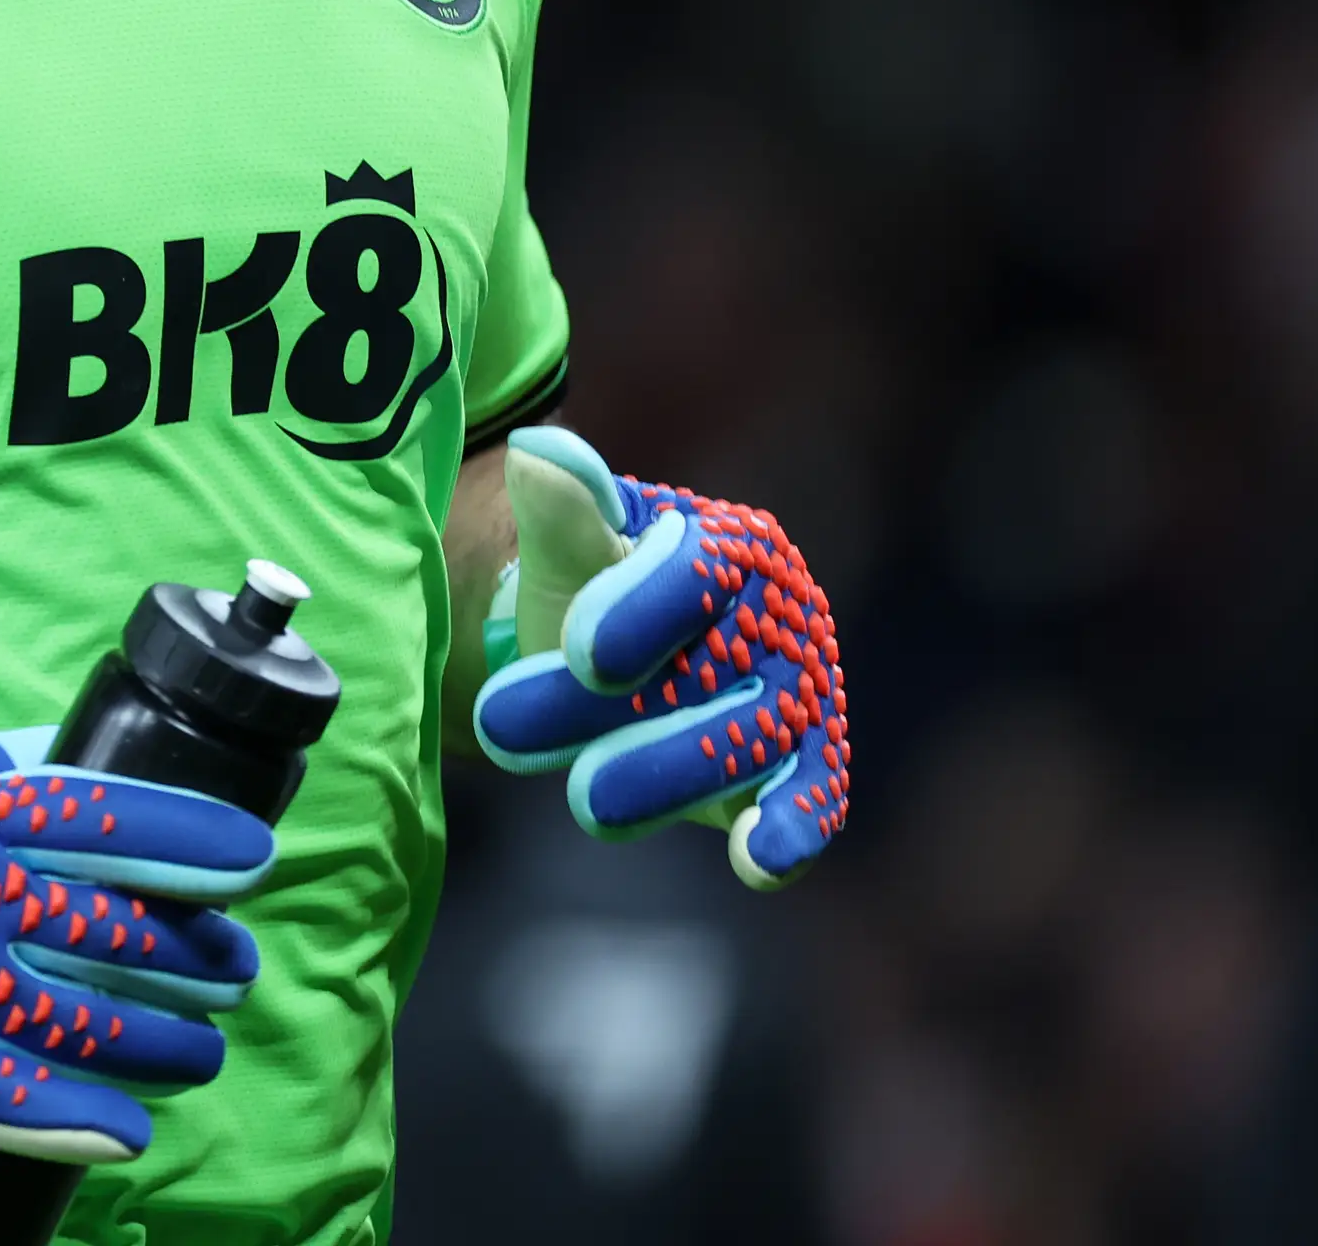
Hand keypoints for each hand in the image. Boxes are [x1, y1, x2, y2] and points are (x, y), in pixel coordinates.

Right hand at [0, 718, 274, 1162]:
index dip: (197, 842)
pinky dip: (73, 1120)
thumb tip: (110, 767)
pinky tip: (128, 1130)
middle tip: (232, 967)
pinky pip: (2, 1093)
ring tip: (200, 1049)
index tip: (252, 860)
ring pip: (78, 1016)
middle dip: (195, 954)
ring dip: (159, 1041)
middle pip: (114, 927)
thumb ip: (17, 768)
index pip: (114, 817)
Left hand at [472, 425, 850, 886]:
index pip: (693, 576)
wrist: (604, 660)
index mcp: (729, 550)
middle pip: (713, 673)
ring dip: (669, 775)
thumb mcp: (565, 548)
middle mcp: (780, 622)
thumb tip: (540, 455)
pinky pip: (808, 798)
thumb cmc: (586, 592)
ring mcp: (795, 699)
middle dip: (613, 713)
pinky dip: (792, 829)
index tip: (579, 651)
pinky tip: (760, 862)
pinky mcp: (795, 770)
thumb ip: (561, 511)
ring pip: (747, 741)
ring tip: (588, 803)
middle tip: (509, 733)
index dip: (638, 612)